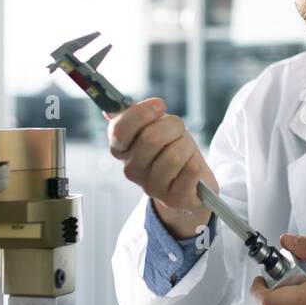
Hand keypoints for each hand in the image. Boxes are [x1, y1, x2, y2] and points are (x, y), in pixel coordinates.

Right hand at [105, 99, 216, 239]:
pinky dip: (196, 165)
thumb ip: (135, 116)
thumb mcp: (155, 127)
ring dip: (186, 147)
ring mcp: (151, 187)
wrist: (190, 182)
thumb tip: (109, 109)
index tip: (159, 105)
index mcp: (121, 150)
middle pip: (152, 137)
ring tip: (185, 153)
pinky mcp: (173, 199)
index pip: (119, 129)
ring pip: (174, 154)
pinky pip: (191, 171)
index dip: (142, 113)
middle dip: (173, 127)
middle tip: (178, 133)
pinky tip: (191, 170)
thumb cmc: (171, 149)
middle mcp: (131, 170)